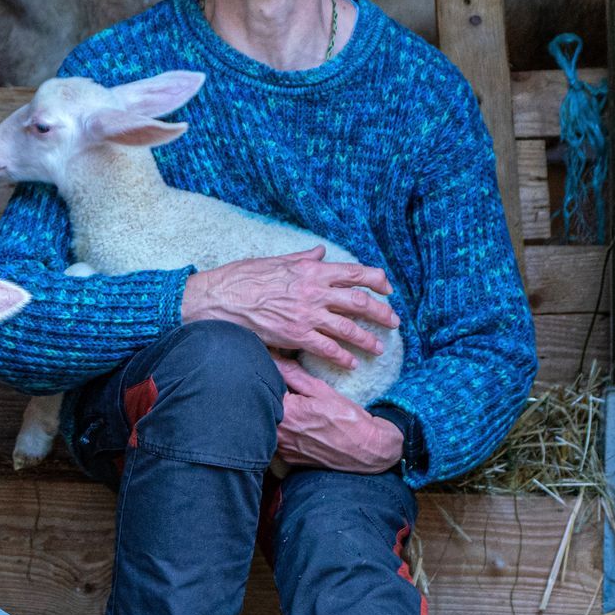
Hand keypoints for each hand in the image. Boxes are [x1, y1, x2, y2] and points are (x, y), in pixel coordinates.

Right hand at [181, 247, 399, 368]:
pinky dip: (343, 357)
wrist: (220, 298)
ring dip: (367, 339)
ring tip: (379, 348)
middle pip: (360, 302)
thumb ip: (303, 257)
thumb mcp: (276, 260)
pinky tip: (351, 363)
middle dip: (382, 313)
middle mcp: (315, 291)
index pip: (355, 272)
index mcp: (311, 270)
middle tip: (394, 322)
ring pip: (349, 328)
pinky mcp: (295, 335)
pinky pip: (327, 349)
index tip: (388, 287)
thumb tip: (320, 251)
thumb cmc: (243, 277)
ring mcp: (307, 315)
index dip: (377, 280)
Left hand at [273, 357, 404, 472]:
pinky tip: (302, 427)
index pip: (265, 388)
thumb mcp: (322, 391)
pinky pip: (279, 440)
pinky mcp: (288, 458)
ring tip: (298, 410)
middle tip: (290, 392)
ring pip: (270, 425)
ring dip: (277, 415)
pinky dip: (285, 431)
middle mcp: (280, 434)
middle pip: (265, 408)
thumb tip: (275, 358)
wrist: (366, 450)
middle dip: (273, 397)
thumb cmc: (348, 419)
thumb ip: (294, 374)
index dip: (270, 378)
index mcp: (286, 413)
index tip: (277, 374)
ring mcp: (283, 449)